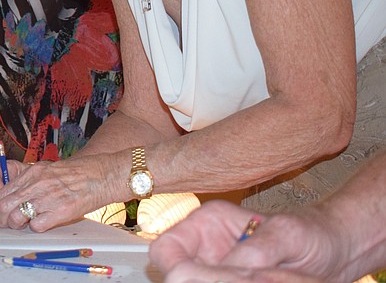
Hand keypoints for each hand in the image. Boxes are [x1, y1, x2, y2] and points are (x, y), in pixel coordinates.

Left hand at [0, 155, 107, 231]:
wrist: (100, 175)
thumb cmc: (74, 174)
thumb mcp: (47, 170)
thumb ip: (29, 181)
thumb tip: (11, 195)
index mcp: (31, 173)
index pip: (1, 192)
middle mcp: (36, 184)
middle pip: (3, 206)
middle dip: (0, 219)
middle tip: (6, 223)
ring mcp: (47, 197)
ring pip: (16, 217)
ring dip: (16, 225)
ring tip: (23, 225)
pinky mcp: (60, 211)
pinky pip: (37, 226)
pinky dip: (35, 228)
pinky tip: (42, 223)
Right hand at [150, 200, 342, 281]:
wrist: (332, 251)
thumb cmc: (310, 233)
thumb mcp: (284, 237)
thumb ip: (253, 252)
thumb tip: (226, 271)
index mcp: (206, 221)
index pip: (167, 250)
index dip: (177, 270)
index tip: (201, 281)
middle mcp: (203, 245)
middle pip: (174, 273)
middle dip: (196, 281)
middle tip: (236, 281)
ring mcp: (213, 268)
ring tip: (254, 280)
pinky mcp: (228, 281)